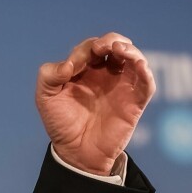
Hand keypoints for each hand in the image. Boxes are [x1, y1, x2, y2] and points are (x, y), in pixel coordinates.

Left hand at [36, 33, 155, 175]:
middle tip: (103, 47)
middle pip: (115, 45)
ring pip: (133, 58)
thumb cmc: (60, 123)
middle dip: (111, 40)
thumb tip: (68, 65)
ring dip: (129, 49)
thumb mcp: (45, 97)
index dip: (85, 49)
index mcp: (84, 68)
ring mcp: (121, 86)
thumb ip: (49, 75)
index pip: (90, 47)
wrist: (76, 152)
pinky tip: (139, 64)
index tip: (73, 66)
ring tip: (119, 49)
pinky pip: (146, 83)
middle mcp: (105, 73)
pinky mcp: (134, 101)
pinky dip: (146, 71)